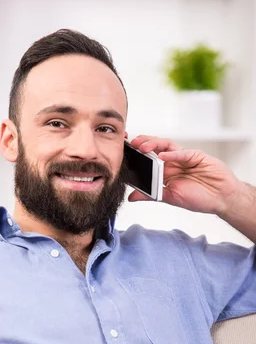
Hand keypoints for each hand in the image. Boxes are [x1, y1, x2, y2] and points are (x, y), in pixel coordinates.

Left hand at [127, 135, 241, 215]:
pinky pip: (183, 153)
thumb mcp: (169, 198)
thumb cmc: (198, 198)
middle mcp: (172, 162)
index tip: (122, 153)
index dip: (136, 155)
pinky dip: (173, 154)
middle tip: (131, 145)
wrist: (221, 199)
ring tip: (142, 147)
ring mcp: (184, 157)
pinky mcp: (197, 156)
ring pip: (166, 146)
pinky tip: (163, 156)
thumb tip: (131, 197)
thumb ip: (151, 195)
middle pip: (154, 149)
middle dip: (142, 145)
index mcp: (164, 172)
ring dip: (153, 144)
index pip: (147, 160)